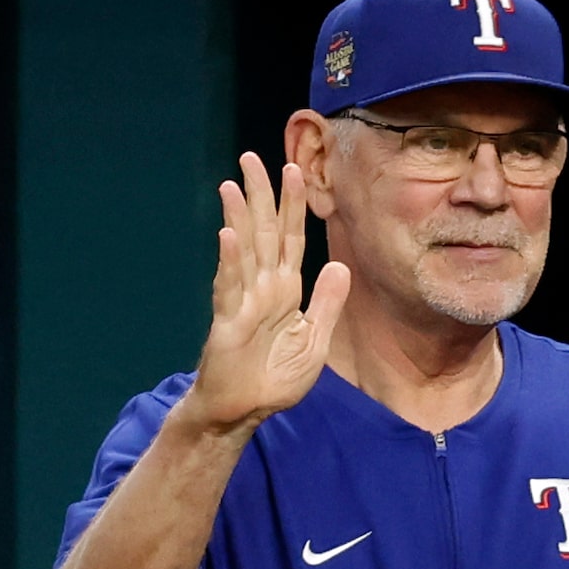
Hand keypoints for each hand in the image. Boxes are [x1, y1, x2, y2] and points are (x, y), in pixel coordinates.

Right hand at [186, 152, 352, 435]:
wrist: (245, 410)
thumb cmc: (275, 377)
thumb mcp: (315, 340)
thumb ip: (327, 304)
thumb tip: (340, 266)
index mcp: (286, 290)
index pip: (292, 239)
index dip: (294, 205)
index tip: (294, 169)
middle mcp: (263, 288)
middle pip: (264, 233)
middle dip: (260, 196)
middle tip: (252, 158)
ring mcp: (243, 301)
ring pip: (243, 251)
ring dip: (239, 217)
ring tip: (233, 184)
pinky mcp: (228, 322)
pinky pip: (230, 287)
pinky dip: (230, 261)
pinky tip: (229, 235)